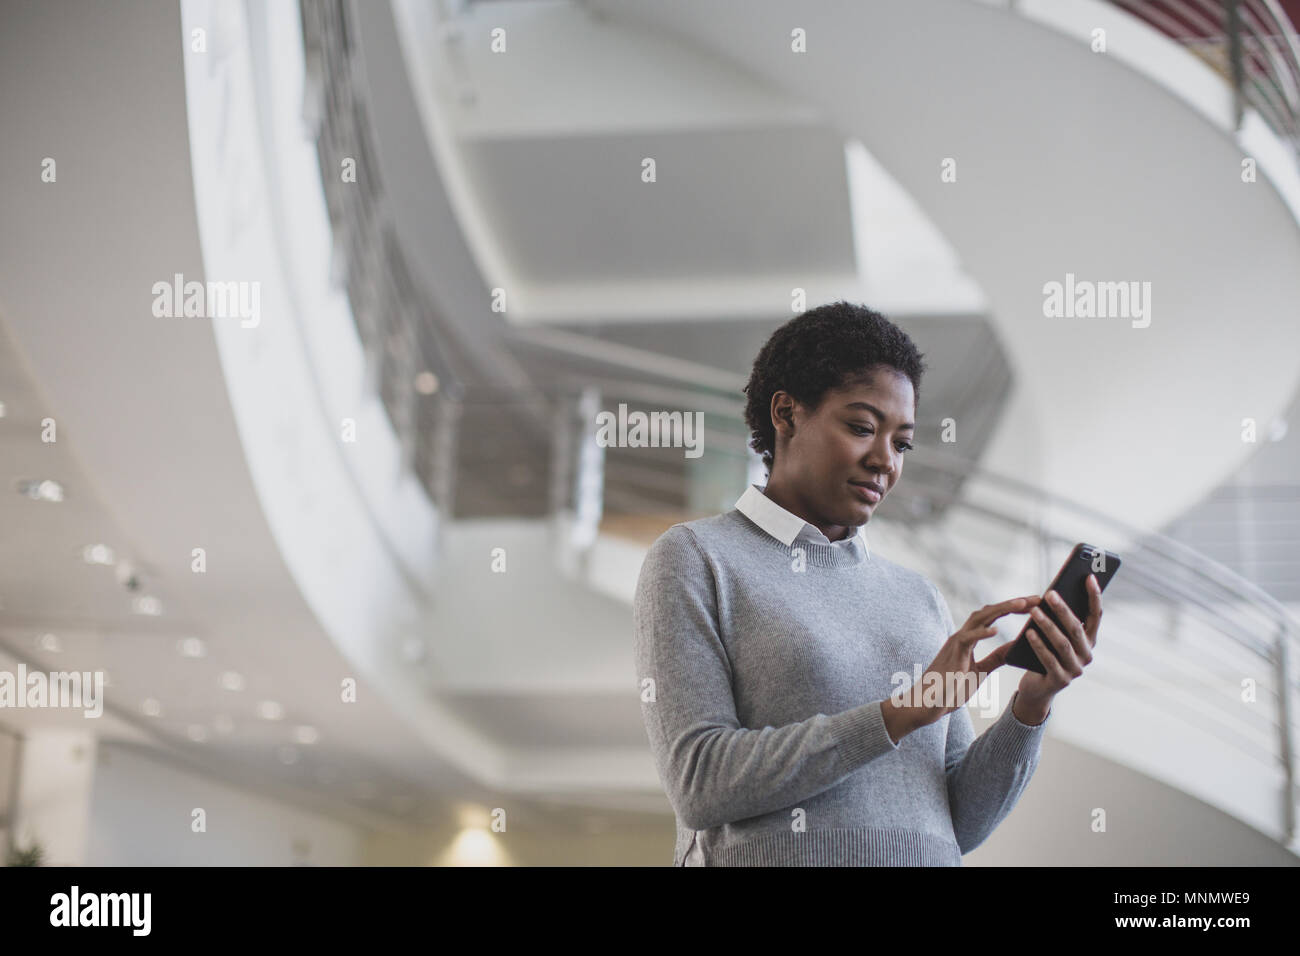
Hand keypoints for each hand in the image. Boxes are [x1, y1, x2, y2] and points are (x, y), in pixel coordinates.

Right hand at [891, 594, 1041, 730]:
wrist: (926, 703)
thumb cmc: (950, 689)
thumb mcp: (981, 672)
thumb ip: (996, 658)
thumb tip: (1015, 647)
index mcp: (969, 639)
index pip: (993, 617)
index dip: (1012, 608)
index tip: (1034, 604)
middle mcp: (962, 636)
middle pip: (989, 612)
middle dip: (1013, 603)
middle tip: (1037, 598)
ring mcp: (956, 643)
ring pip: (979, 618)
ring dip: (1001, 609)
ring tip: (1022, 604)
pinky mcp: (952, 655)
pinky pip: (967, 639)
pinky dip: (981, 633)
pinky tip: (996, 630)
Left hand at [1018, 574, 1102, 709]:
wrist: (1037, 687)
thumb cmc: (1046, 653)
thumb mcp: (1054, 634)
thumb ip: (1059, 619)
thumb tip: (1054, 593)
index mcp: (1089, 640)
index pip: (1095, 615)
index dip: (1094, 596)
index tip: (1089, 577)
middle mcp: (1087, 655)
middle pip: (1076, 629)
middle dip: (1063, 610)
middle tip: (1050, 593)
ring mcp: (1075, 669)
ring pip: (1062, 644)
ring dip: (1048, 626)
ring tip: (1035, 611)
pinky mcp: (1060, 680)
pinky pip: (1048, 660)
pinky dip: (1039, 645)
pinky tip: (1028, 632)